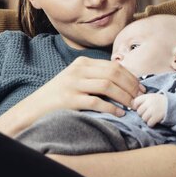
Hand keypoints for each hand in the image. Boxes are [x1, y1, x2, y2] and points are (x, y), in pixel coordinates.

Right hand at [26, 56, 144, 117]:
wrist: (34, 108)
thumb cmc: (60, 96)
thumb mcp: (77, 79)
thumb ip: (96, 77)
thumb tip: (125, 83)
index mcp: (82, 63)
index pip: (114, 66)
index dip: (131, 77)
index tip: (141, 88)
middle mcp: (78, 70)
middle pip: (113, 74)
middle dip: (131, 86)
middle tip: (140, 98)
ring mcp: (73, 84)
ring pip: (107, 86)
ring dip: (124, 96)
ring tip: (133, 105)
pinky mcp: (69, 100)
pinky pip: (96, 102)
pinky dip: (111, 108)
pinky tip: (119, 113)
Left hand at [133, 93, 166, 126]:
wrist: (173, 104)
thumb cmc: (160, 101)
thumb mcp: (152, 97)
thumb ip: (143, 100)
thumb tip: (133, 106)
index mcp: (148, 96)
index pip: (135, 102)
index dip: (136, 106)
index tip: (139, 108)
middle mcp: (149, 103)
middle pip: (139, 112)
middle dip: (142, 114)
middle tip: (147, 113)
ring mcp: (153, 110)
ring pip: (143, 118)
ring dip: (147, 119)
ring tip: (151, 117)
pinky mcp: (157, 117)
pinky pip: (149, 123)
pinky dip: (151, 123)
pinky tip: (154, 120)